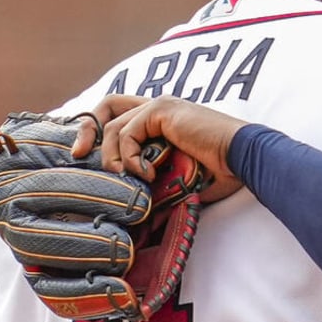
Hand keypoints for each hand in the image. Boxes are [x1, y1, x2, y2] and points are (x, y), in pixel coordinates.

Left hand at [73, 95, 247, 201]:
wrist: (243, 160)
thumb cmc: (221, 174)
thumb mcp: (176, 180)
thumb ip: (153, 185)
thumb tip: (135, 215)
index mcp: (161, 120)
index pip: (118, 112)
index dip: (98, 130)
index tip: (85, 155)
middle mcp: (157, 107)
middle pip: (106, 105)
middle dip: (86, 130)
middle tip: (78, 155)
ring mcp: (159, 106)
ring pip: (112, 125)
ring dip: (111, 157)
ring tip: (129, 179)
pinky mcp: (162, 110)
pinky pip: (127, 133)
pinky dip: (130, 157)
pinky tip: (148, 175)